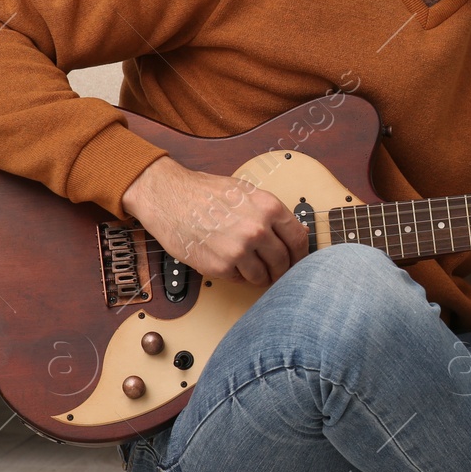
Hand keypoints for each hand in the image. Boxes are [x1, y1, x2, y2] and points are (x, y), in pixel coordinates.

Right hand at [121, 156, 308, 286]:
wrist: (169, 197)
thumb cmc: (204, 192)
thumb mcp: (247, 193)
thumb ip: (272, 213)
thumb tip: (297, 231)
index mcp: (268, 208)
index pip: (299, 239)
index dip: (301, 254)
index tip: (298, 261)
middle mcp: (257, 229)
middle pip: (283, 261)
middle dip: (282, 270)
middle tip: (277, 272)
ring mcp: (239, 249)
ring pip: (263, 275)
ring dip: (260, 276)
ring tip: (252, 269)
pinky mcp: (220, 266)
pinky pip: (240, 279)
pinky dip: (238, 276)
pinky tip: (230, 264)